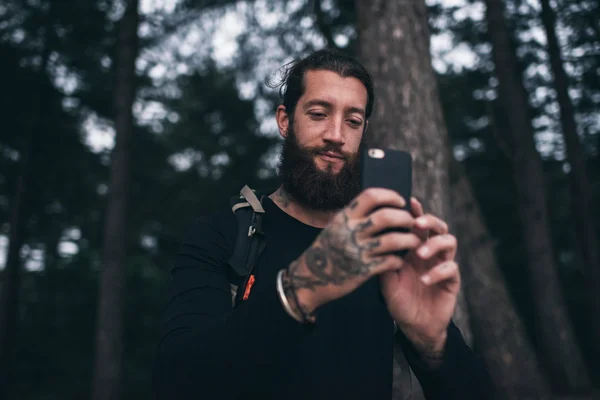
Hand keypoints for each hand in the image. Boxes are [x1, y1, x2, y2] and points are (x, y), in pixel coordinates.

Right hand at [282, 188, 420, 317]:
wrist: (311, 278)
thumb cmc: (327, 250)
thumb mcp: (336, 227)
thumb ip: (354, 216)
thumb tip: (380, 202)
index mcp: (344, 217)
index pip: (370, 196)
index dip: (390, 196)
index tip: (402, 202)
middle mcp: (350, 231)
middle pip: (385, 217)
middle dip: (405, 218)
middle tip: (413, 222)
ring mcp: (356, 251)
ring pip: (393, 240)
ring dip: (409, 240)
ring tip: (416, 241)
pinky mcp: (362, 270)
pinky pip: (389, 262)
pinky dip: (398, 260)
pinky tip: (400, 261)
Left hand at [380, 198, 459, 358]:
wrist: (414, 327)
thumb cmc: (399, 301)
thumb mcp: (386, 281)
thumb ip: (384, 261)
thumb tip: (376, 240)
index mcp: (414, 249)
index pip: (418, 226)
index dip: (416, 212)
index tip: (410, 201)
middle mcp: (430, 254)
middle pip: (438, 227)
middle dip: (430, 221)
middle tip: (417, 223)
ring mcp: (442, 265)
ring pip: (449, 242)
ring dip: (434, 244)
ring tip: (420, 253)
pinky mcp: (452, 281)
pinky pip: (451, 268)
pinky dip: (438, 271)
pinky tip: (425, 279)